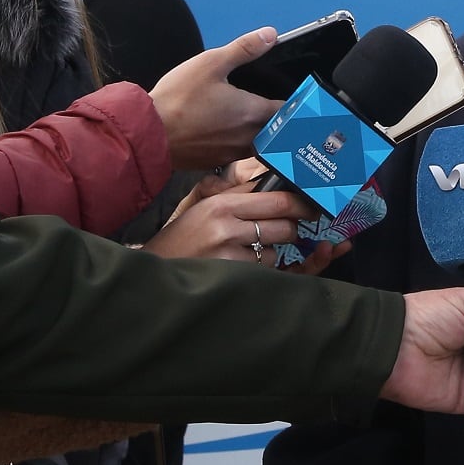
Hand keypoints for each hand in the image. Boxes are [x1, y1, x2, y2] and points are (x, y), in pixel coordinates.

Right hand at [145, 177, 320, 262]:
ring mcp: (228, 255)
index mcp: (222, 204)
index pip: (278, 200)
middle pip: (284, 226)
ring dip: (268, 253)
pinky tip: (236, 267)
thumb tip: (278, 186)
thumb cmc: (182, 238)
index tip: (311, 207)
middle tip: (281, 231)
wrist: (151, 271)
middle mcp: (226, 227)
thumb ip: (240, 196)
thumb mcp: (206, 208)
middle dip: (290, 229)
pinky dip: (257, 271)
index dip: (302, 204)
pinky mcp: (229, 278)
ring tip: (242, 252)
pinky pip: (261, 272)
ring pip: (274, 251)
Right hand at [149, 27, 283, 169]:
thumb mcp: (211, 63)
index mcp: (253, 113)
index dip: (292, 103)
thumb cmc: (177, 99)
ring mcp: (231, 154)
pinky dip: (236, 143)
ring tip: (250, 119)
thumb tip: (270, 35)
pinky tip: (225, 132)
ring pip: (257, 144)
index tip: (293, 97)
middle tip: (274, 108)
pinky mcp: (214, 162)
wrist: (146, 134)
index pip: (287, 111)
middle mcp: (249, 138)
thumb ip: (244, 49)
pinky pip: (236, 153)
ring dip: (259, 134)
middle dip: (278, 120)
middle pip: (275, 130)